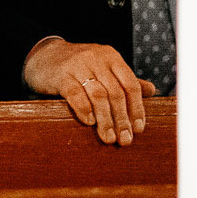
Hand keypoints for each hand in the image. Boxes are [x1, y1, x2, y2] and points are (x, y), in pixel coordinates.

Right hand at [24, 38, 153, 146]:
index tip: (139, 129)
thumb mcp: (103, 68)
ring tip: (108, 138)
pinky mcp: (61, 75)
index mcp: (111, 57)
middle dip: (122, 119)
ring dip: (105, 120)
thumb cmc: (79, 67)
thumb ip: (125, 79)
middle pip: (115, 92)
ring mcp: (78, 65)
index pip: (130, 84)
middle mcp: (96, 58)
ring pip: (97, 95)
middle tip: (125, 140)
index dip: (137, 108)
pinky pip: (75, 94)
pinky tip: (89, 122)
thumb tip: (152, 90)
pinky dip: (84, 109)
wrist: (44, 57)